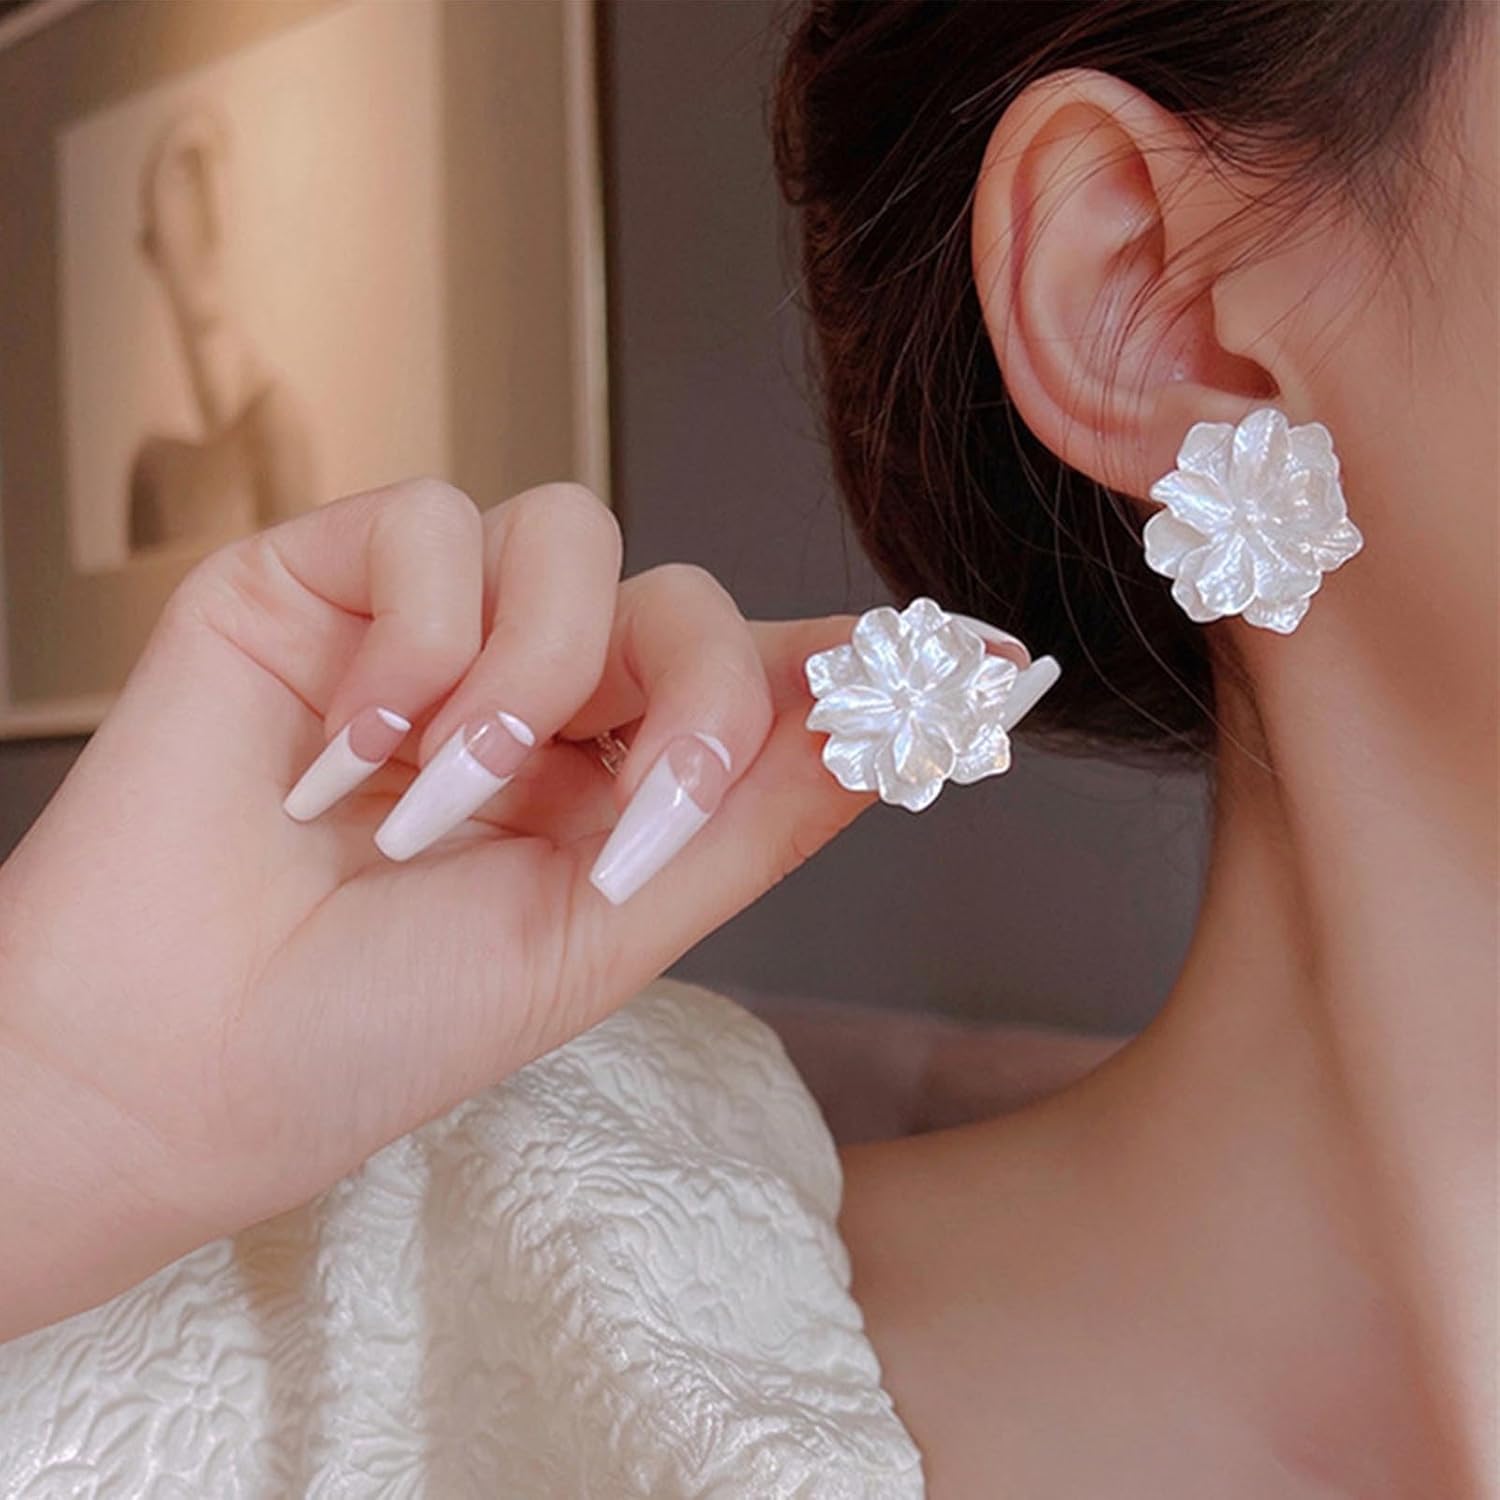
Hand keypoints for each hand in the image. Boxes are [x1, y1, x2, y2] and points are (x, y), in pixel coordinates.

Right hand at [0, 479, 879, 1338]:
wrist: (177, 1059)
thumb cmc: (376, 1023)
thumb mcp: (603, 931)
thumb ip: (750, 816)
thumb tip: (898, 735)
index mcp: (607, 775)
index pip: (755, 678)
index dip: (858, 666)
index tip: (988, 664)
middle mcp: (532, 686)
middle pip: (685, 599)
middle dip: (688, 704)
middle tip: (629, 830)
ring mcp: (429, 623)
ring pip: (569, 535)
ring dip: (526, 684)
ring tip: (435, 806)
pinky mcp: (320, 573)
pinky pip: (433, 525)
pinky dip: (413, 649)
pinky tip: (340, 754)